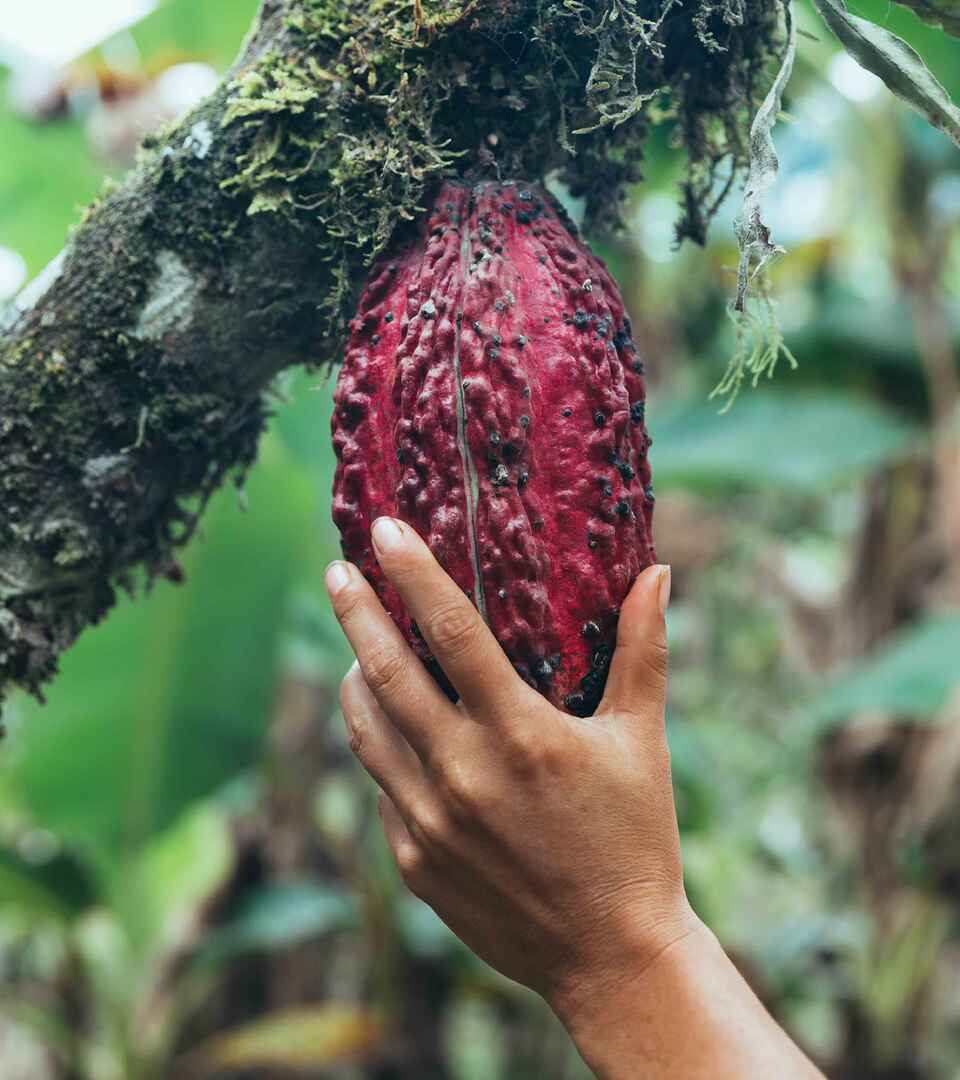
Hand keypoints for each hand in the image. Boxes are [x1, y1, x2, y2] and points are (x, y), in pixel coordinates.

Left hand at [324, 515, 696, 1009]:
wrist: (611, 957)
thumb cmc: (636, 840)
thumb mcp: (644, 740)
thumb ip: (643, 650)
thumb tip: (657, 572)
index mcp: (520, 734)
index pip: (450, 632)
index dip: (413, 574)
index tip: (383, 529)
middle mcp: (464, 774)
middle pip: (385, 672)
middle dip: (354, 613)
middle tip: (337, 572)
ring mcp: (430, 822)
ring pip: (366, 730)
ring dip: (354, 678)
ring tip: (357, 648)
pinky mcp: (415, 863)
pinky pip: (381, 787)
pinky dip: (380, 746)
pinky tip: (393, 731)